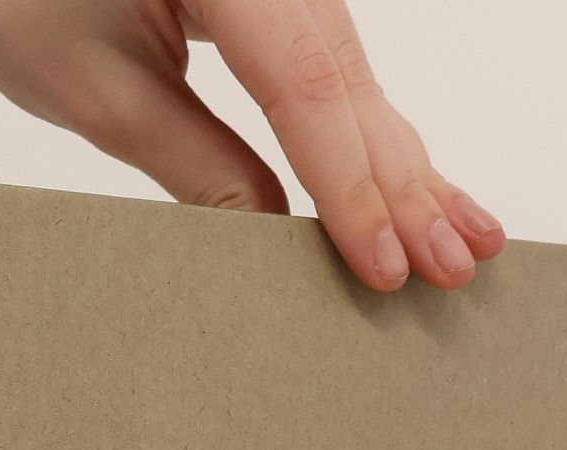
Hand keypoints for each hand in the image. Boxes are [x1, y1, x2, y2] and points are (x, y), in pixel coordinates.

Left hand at [0, 0, 506, 290]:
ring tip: (463, 241)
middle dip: (402, 182)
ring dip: (406, 165)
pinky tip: (421, 186)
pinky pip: (335, 64)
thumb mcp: (103, 91)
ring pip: (355, 74)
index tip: (383, 262)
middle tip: (450, 267)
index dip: (350, 184)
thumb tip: (279, 238)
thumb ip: (198, 162)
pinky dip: (371, 135)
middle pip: (346, 76)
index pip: (304, 82)